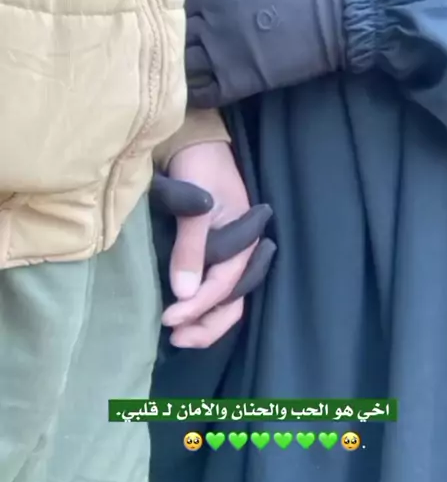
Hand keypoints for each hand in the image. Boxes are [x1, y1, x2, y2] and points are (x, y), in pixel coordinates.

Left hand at [157, 141, 274, 347]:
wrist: (198, 143)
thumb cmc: (198, 168)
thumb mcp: (195, 203)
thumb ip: (191, 247)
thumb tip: (184, 293)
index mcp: (244, 241)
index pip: (222, 285)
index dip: (196, 306)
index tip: (168, 318)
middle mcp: (243, 252)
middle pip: (234, 302)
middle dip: (207, 325)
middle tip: (177, 338)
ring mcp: (232, 254)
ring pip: (228, 300)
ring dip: (206, 321)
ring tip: (180, 336)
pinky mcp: (218, 252)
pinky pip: (218, 288)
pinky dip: (205, 306)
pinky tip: (186, 315)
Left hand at [186, 0, 344, 106]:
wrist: (328, 22)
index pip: (175, 8)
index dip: (173, 15)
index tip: (177, 21)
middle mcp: (210, 28)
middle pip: (174, 37)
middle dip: (173, 42)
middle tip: (175, 49)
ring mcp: (221, 57)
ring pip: (182, 66)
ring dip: (179, 69)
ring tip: (180, 72)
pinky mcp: (236, 83)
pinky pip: (203, 94)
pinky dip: (194, 96)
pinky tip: (192, 94)